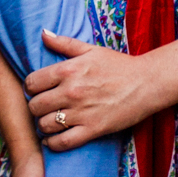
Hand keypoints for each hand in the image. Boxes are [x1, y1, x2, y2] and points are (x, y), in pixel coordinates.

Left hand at [27, 32, 158, 147]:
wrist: (147, 83)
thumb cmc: (119, 65)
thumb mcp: (90, 49)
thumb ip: (64, 43)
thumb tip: (43, 33)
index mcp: (68, 70)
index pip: (31, 83)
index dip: (30, 88)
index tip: (36, 90)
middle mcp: (71, 92)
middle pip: (34, 106)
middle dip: (35, 107)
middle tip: (42, 107)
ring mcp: (81, 112)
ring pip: (45, 125)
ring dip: (43, 125)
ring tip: (48, 122)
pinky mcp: (93, 129)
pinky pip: (63, 142)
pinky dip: (53, 143)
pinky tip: (53, 139)